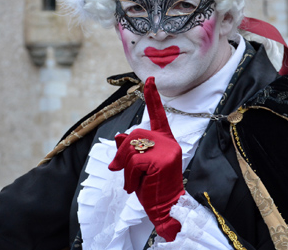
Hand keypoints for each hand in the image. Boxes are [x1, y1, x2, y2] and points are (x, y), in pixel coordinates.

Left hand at [108, 77, 184, 240]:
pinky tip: (134, 187)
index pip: (158, 114)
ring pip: (131, 149)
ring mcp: (166, 150)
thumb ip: (130, 149)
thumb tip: (119, 137)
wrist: (167, 207)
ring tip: (133, 182)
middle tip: (123, 173)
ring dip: (125, 168)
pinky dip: (128, 176)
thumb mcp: (138, 165)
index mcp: (165, 139)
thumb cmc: (152, 186)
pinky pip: (133, 162)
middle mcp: (168, 142)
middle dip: (123, 154)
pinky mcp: (160, 161)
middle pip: (134, 135)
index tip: (149, 79)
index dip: (152, 97)